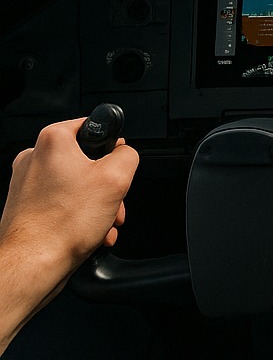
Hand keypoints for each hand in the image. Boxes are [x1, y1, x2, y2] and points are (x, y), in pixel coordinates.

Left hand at [0, 118, 137, 349]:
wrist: (33, 263)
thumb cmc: (63, 224)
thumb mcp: (117, 177)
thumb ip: (128, 155)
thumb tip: (124, 155)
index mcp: (52, 142)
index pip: (91, 125)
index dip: (111, 144)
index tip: (117, 162)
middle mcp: (34, 159)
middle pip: (86, 161)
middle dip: (107, 186)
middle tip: (114, 202)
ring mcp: (27, 185)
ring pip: (76, 186)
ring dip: (97, 205)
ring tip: (103, 223)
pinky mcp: (26, 208)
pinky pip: (63, 205)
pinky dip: (80, 217)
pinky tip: (91, 233)